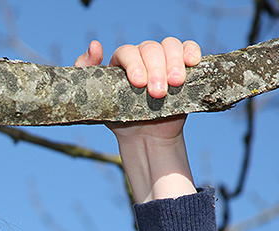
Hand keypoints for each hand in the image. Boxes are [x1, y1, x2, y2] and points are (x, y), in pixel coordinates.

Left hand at [74, 38, 201, 201]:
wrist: (144, 137)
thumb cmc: (119, 118)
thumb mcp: (96, 99)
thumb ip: (87, 72)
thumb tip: (95, 44)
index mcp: (122, 61)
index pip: (127, 52)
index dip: (134, 65)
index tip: (138, 84)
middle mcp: (143, 56)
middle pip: (150, 49)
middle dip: (155, 70)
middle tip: (157, 93)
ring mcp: (163, 60)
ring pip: (170, 46)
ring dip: (173, 63)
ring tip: (175, 84)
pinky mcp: (182, 66)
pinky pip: (188, 49)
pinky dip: (191, 51)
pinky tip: (191, 62)